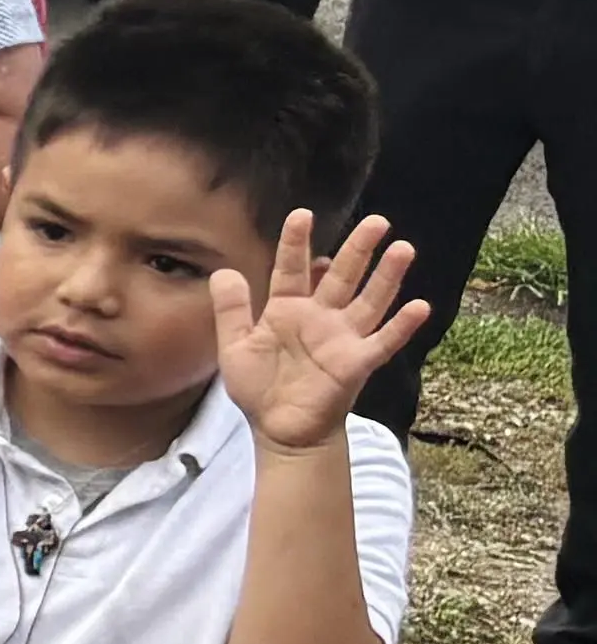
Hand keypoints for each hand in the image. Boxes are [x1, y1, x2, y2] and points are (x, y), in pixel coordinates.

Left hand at [214, 208, 428, 450]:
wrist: (279, 429)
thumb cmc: (259, 387)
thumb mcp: (235, 346)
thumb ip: (231, 310)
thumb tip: (223, 271)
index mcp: (286, 309)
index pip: (291, 268)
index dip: (295, 243)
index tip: (302, 214)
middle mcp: (320, 317)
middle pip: (342, 276)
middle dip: (358, 249)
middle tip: (376, 221)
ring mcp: (342, 338)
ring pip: (369, 300)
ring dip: (387, 276)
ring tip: (403, 249)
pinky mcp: (357, 363)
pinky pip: (383, 341)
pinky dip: (401, 326)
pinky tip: (420, 306)